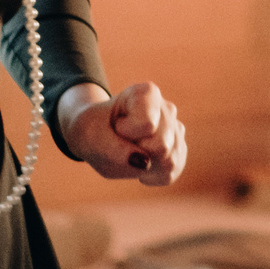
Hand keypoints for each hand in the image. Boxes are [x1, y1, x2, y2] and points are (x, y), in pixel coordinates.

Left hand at [61, 81, 187, 184]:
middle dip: (135, 151)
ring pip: (169, 161)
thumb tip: (145, 164)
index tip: (116, 125)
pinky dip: (151, 175)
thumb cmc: (94, 130)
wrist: (96, 134)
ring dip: (143, 165)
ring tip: (130, 151)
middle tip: (121, 140)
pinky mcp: (178, 150)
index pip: (147, 125)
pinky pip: (171, 173)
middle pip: (161, 146)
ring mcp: (175, 129)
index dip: (125, 133)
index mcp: (147, 93)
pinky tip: (138, 164)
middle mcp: (167, 109)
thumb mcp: (91, 137)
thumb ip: (113, 150)